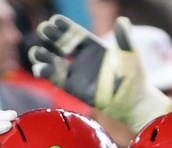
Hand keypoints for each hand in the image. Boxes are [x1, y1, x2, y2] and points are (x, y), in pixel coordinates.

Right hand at [31, 15, 171, 129]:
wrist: (133, 103)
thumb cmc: (135, 78)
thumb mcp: (130, 55)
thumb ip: (124, 39)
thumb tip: (122, 21)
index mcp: (93, 47)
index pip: (76, 34)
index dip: (64, 27)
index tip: (54, 21)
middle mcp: (82, 59)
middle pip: (61, 45)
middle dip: (51, 37)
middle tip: (43, 30)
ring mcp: (76, 73)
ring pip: (54, 61)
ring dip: (43, 56)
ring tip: (36, 52)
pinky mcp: (73, 88)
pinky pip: (56, 79)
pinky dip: (46, 73)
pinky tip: (39, 69)